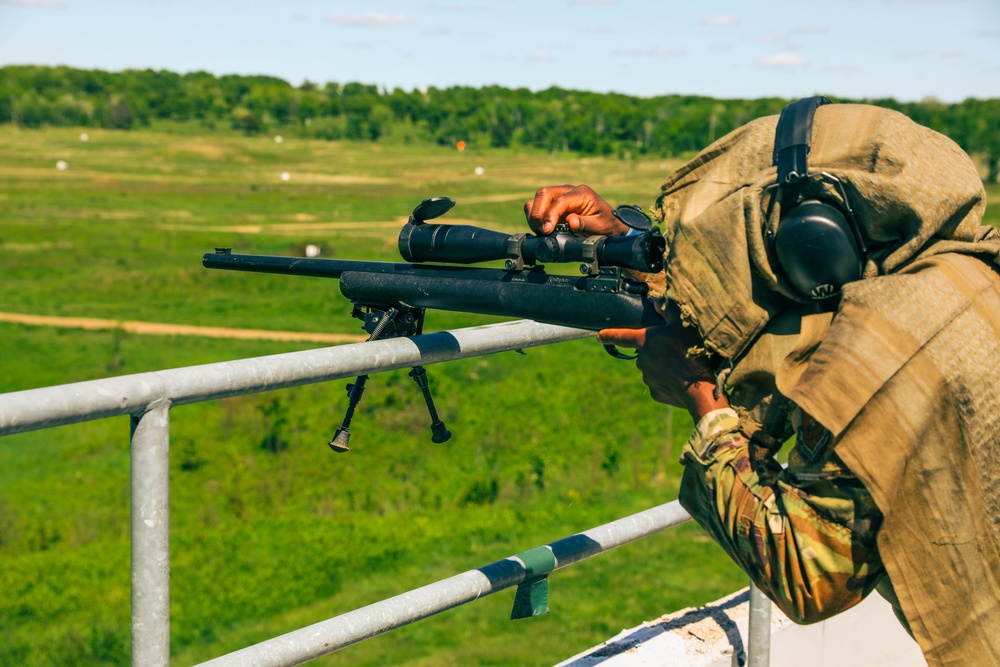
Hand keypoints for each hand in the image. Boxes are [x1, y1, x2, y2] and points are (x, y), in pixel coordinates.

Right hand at [524, 185, 629, 236]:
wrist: (607, 222)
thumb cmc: (605, 224)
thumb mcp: (600, 226)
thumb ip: (585, 224)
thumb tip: (570, 222)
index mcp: (582, 194)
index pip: (560, 201)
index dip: (550, 215)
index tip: (547, 230)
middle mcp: (568, 191)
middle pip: (544, 193)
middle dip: (539, 213)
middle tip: (542, 231)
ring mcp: (559, 195)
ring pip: (538, 197)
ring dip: (534, 214)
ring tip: (541, 231)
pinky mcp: (553, 203)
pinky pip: (537, 204)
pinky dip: (534, 215)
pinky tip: (541, 228)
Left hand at [598, 301, 728, 419]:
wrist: (700, 388)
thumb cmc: (691, 350)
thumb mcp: (683, 322)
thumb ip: (668, 308)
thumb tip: (656, 301)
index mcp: (644, 341)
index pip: (621, 335)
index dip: (609, 334)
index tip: (599, 335)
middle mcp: (641, 360)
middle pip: (646, 352)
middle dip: (657, 350)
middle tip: (677, 350)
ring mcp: (647, 378)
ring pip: (653, 368)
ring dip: (664, 365)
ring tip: (683, 364)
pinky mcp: (656, 393)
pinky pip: (661, 383)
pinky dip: (669, 380)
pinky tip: (682, 378)